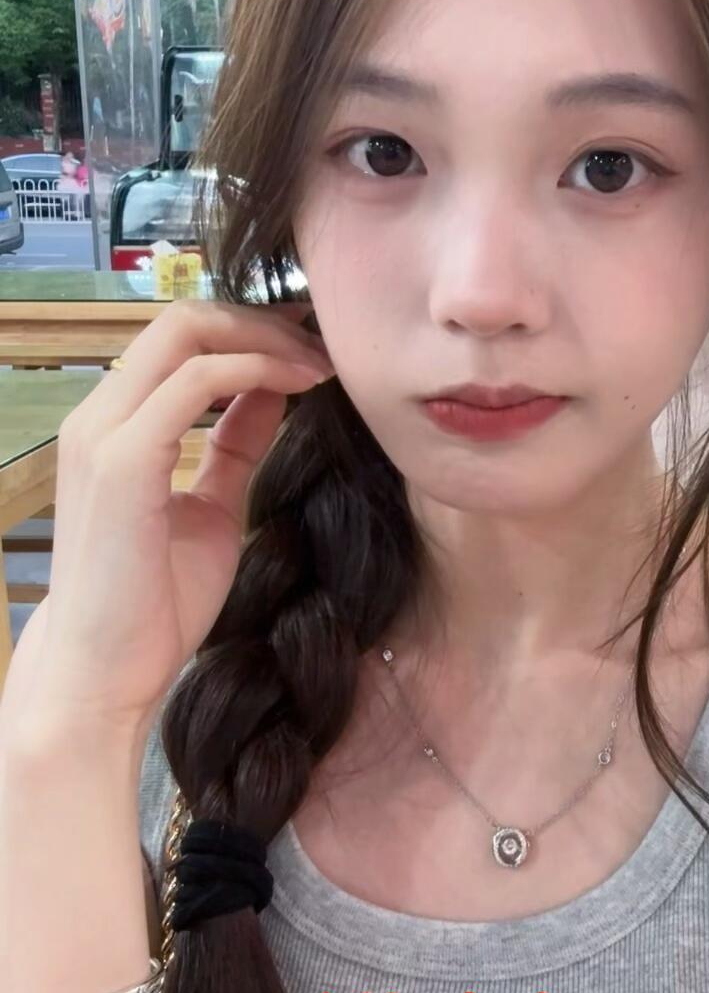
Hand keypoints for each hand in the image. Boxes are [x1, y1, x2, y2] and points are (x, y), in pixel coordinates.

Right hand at [3, 297, 335, 734]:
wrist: (106, 674)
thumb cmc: (154, 602)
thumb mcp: (213, 505)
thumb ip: (234, 445)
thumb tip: (274, 394)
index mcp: (115, 424)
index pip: (181, 338)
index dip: (251, 329)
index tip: (313, 345)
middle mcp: (100, 415)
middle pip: (184, 318)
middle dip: (262, 320)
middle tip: (324, 345)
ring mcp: (104, 432)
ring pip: (187, 332)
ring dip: (267, 338)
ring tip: (323, 363)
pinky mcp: (123, 459)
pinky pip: (196, 381)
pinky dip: (257, 369)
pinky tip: (301, 386)